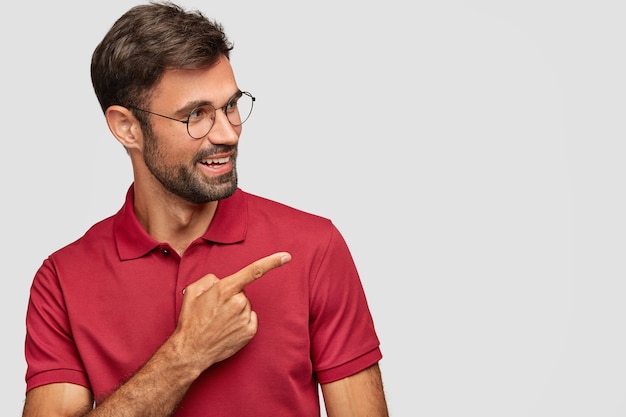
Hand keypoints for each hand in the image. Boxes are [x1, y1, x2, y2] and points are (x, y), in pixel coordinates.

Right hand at [173, 252, 290, 371]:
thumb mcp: (192, 291)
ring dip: (236, 310)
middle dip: (232, 297)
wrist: (191, 350)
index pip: (253, 271)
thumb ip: (210, 279)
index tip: (286, 257)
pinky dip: (242, 321)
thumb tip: (222, 281)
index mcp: (225, 289)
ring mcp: (245, 318)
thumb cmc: (191, 320)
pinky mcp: (250, 331)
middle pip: (242, 292)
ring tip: (219, 321)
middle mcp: (239, 302)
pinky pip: (250, 318)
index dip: (272, 262)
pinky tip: (228, 328)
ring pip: (246, 306)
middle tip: (216, 310)